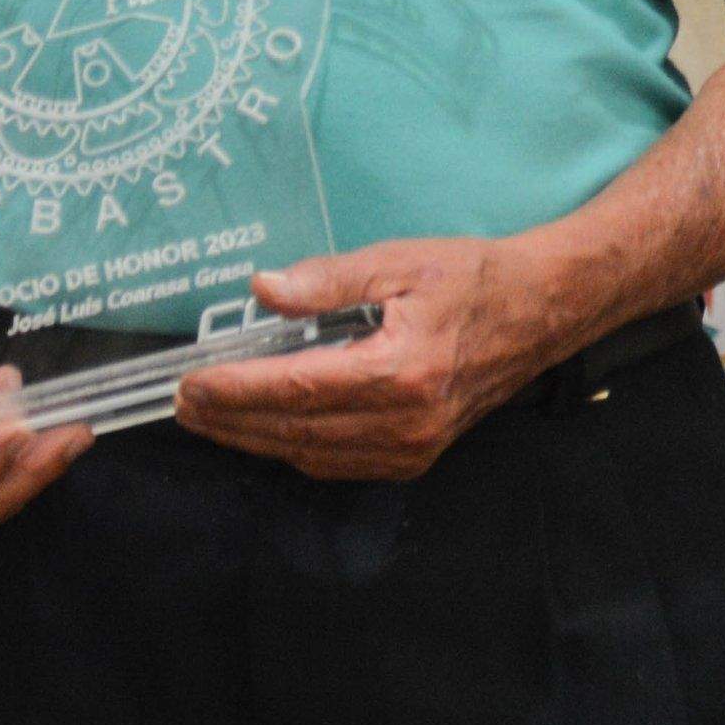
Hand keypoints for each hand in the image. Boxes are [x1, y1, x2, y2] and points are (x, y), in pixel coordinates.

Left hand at [172, 237, 568, 483]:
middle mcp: (405, 421)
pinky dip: (294, 449)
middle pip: (294, 430)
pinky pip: (337, 463)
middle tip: (183, 404)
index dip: (235, 389)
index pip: (296, 388)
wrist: (541, 312)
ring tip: (211, 417)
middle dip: (230, 420)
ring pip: (310, 454)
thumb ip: (328, 280)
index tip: (190, 381)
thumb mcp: (402, 261)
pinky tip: (268, 429)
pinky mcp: (415, 458)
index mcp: (401, 370)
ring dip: (254, 439)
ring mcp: (411, 448)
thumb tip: (262, 290)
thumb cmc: (474, 278)